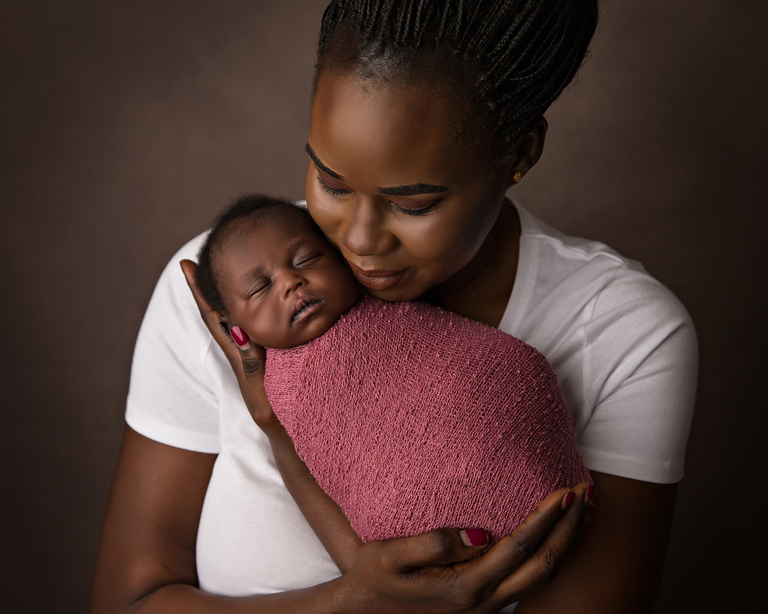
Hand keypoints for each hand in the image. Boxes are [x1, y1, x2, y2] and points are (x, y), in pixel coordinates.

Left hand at [180, 259, 279, 432]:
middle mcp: (247, 357)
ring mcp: (259, 362)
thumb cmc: (282, 427)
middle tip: (206, 256)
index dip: (200, 292)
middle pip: (224, 313)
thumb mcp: (263, 396)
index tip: (186, 265)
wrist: (297, 450)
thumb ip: (251, 365)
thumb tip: (236, 330)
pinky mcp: (274, 366)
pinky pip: (262, 330)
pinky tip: (266, 302)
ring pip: (242, 320)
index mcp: (241, 360)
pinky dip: (258, 311)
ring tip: (230, 269)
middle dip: (213, 286)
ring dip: (233, 296)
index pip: (215, 319)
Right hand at [338, 483, 592, 612]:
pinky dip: (548, 557)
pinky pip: (528, 583)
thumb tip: (478, 532)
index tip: (565, 490)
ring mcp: (487, 610)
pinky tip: (551, 537)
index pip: (520, 546)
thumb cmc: (374, 579)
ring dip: (564, 544)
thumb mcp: (389, 556)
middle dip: (569, 529)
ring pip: (540, 578)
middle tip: (586, 492)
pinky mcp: (483, 608)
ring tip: (579, 512)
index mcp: (465, 587)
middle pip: (543, 566)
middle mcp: (484, 603)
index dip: (546, 517)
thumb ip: (432, 543)